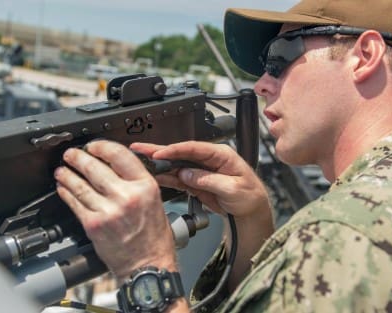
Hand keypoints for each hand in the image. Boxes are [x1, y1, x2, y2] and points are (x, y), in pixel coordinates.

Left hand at [54, 140, 176, 278]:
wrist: (148, 264)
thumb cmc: (154, 237)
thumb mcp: (156, 201)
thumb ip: (137, 183)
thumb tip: (115, 167)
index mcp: (146, 187)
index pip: (120, 155)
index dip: (102, 146)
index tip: (94, 146)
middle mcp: (127, 196)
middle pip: (95, 167)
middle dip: (79, 158)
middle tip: (72, 154)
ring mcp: (108, 210)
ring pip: (81, 184)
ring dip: (68, 174)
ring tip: (62, 170)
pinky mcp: (93, 225)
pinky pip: (75, 203)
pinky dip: (66, 193)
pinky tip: (63, 188)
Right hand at [130, 141, 270, 220]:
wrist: (251, 212)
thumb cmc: (250, 196)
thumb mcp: (233, 188)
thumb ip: (209, 180)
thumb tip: (187, 174)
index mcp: (221, 154)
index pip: (194, 148)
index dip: (175, 149)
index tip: (160, 153)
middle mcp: (209, 159)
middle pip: (181, 153)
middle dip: (160, 151)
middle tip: (140, 148)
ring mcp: (201, 171)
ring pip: (176, 165)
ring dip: (159, 165)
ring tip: (140, 161)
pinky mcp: (196, 182)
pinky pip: (178, 179)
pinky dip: (166, 178)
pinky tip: (154, 176)